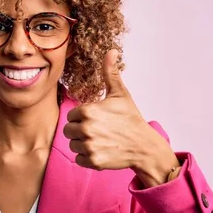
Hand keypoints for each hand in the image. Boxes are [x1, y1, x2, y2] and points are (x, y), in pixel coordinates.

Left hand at [63, 49, 180, 187]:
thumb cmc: (131, 119)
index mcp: (88, 111)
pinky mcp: (93, 161)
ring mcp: (89, 146)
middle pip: (68, 130)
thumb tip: (111, 51)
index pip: (71, 115)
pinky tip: (100, 151)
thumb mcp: (120, 94)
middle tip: (97, 131)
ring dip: (82, 144)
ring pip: (73, 145)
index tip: (95, 119)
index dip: (81, 117)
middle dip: (79, 131)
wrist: (144, 146)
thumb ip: (110, 73)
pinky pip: (78, 159)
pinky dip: (87, 157)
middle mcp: (86, 129)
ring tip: (99, 141)